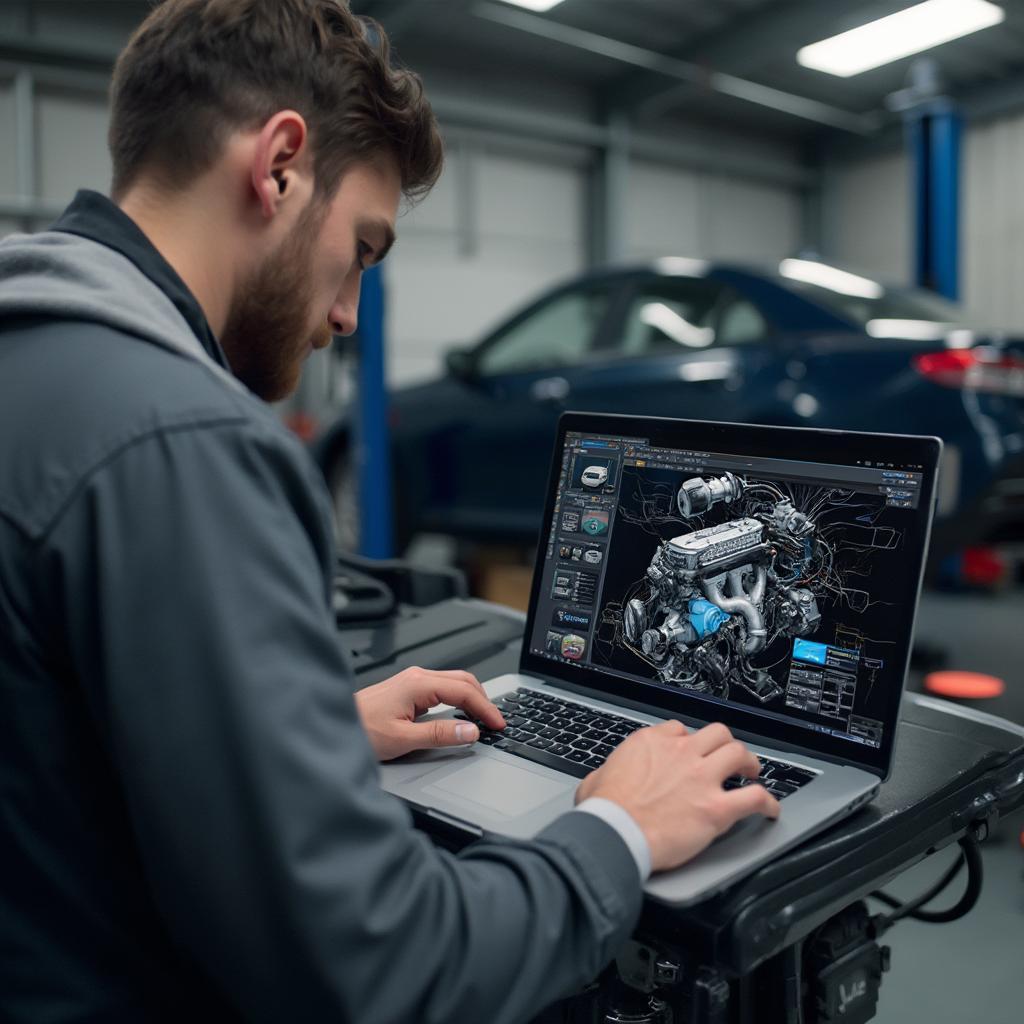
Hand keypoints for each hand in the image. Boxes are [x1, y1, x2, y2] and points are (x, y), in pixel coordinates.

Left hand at [354, 667, 505, 761]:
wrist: (334, 724)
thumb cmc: (360, 730)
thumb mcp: (403, 739)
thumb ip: (440, 735)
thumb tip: (470, 731)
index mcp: (418, 684)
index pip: (465, 691)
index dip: (485, 708)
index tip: (498, 724)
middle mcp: (417, 677)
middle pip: (463, 681)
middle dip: (483, 700)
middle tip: (496, 722)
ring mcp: (412, 681)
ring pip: (454, 682)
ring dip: (472, 698)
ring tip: (483, 719)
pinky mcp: (408, 689)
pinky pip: (442, 688)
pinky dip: (459, 699)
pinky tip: (461, 713)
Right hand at [576, 721, 779, 872]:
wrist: (614, 832)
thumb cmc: (604, 811)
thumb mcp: (597, 778)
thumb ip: (608, 771)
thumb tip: (603, 779)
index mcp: (652, 742)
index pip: (680, 729)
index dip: (688, 741)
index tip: (691, 753)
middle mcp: (681, 753)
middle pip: (717, 733)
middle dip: (725, 743)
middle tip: (730, 756)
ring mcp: (701, 778)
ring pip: (739, 753)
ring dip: (749, 762)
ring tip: (753, 772)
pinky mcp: (716, 808)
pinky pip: (754, 797)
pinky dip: (767, 802)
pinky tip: (770, 809)